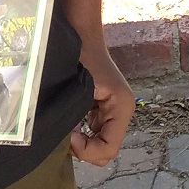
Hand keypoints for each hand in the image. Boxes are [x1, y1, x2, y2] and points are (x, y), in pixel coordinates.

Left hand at [71, 41, 132, 164]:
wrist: (82, 35)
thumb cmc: (82, 56)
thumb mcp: (82, 89)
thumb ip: (77, 117)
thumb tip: (66, 140)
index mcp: (122, 108)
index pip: (108, 150)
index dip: (86, 150)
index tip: (69, 135)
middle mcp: (121, 113)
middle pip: (104, 152)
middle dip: (83, 149)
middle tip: (66, 134)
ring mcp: (113, 113)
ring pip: (98, 145)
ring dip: (80, 143)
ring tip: (66, 127)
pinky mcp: (102, 111)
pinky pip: (93, 134)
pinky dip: (79, 135)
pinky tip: (68, 122)